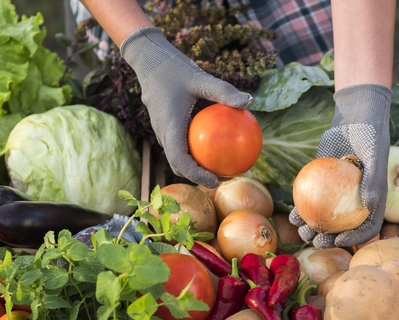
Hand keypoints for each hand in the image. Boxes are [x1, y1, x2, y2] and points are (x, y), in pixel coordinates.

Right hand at [120, 27, 251, 188]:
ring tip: (220, 166)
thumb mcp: (201, 78)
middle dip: (199, 176)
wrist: (148, 59)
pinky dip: (193, 151)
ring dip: (195, 166)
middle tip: (224, 178)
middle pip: (178, 166)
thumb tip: (249, 100)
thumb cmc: (174, 68)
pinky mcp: (165, 125)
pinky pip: (178, 144)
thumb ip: (224, 91)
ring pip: (177, 156)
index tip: (216, 181)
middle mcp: (164, 133)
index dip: (196, 176)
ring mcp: (162, 130)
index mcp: (170, 128)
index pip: (180, 162)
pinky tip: (214, 142)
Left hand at [289, 84, 391, 247]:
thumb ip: (374, 180)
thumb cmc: (370, 135)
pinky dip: (301, 209)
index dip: (355, 238)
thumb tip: (370, 206)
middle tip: (316, 241)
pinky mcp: (320, 183)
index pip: (367, 226)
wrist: (354, 117)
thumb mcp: (376, 155)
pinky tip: (291, 215)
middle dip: (328, 239)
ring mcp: (336, 193)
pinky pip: (310, 201)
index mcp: (372, 200)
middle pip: (342, 227)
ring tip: (302, 230)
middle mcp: (354, 200)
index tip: (340, 240)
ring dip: (311, 228)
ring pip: (323, 217)